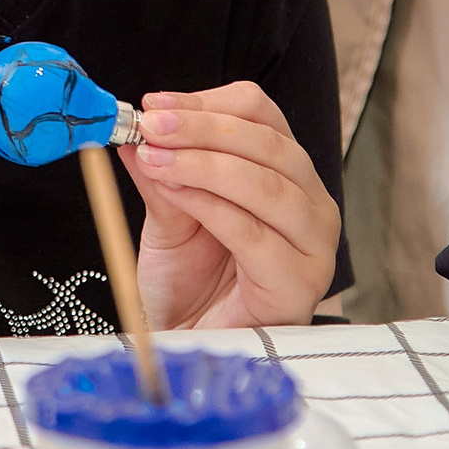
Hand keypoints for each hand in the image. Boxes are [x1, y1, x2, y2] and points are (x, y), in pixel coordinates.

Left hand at [123, 82, 340, 328]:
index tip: (155, 105)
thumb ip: (160, 172)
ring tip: (155, 159)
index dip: (207, 103)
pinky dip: (212, 206)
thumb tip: (135, 130)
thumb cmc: (189, 281)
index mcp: (284, 173)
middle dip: (203, 127)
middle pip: (268, 142)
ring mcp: (313, 244)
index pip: (261, 115)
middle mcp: (310, 202)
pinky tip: (176, 194)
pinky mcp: (300, 283)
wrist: (189, 346)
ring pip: (267, 184)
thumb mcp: (168, 213)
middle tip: (151, 125)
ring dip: (204, 164)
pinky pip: (256, 233)